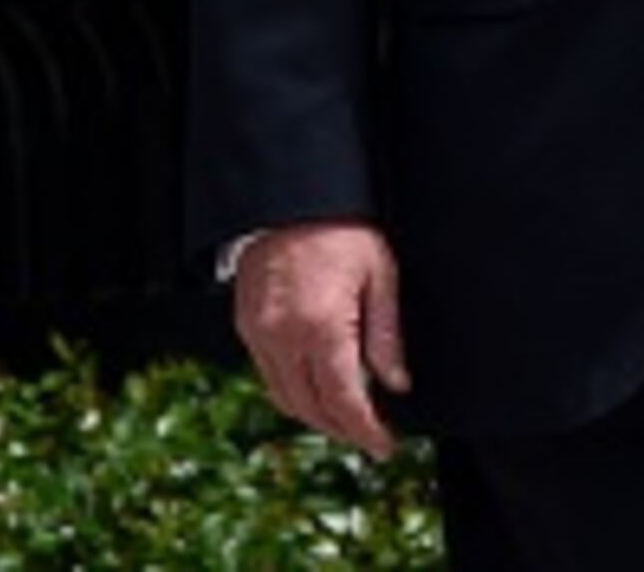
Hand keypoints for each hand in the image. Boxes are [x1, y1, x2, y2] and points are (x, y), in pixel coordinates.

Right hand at [232, 218, 411, 456]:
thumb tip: (396, 383)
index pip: (344, 400)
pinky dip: (293, 391)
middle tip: (371, 438)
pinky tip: (316, 388)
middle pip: (311, 408)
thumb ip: (387, 335)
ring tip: (347, 419)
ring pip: (285, 398)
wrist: (292, 197)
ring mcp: (258, 334)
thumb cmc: (342, 229)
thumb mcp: (380, 275)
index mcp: (322, 328)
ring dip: (315, 416)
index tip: (384, 446)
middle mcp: (283, 338)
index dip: (365, 431)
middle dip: (342, 430)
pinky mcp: (246, 326)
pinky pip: (268, 376)